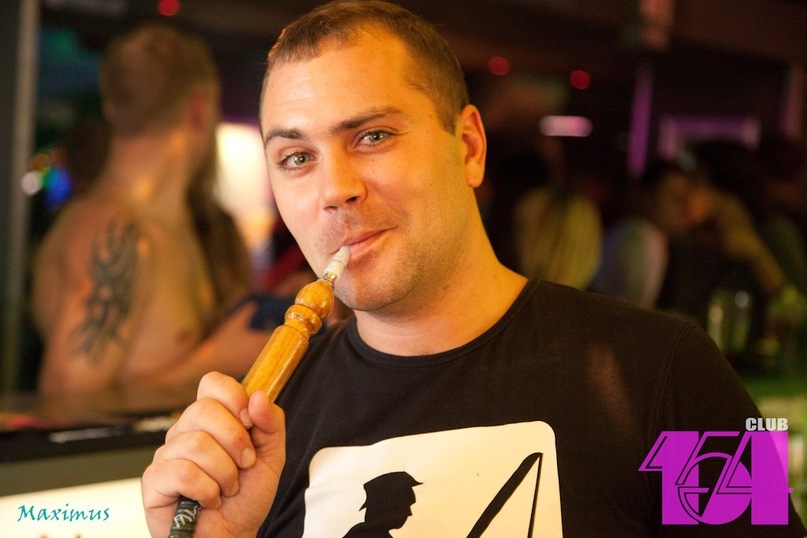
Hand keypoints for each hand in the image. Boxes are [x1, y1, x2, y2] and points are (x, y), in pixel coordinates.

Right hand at [142, 372, 285, 536]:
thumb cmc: (245, 498)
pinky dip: (206, 491)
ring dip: (224, 473)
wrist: (231, 537)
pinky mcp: (154, 480)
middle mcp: (185, 430)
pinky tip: (209, 500)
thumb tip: (259, 395)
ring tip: (227, 488)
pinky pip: (181, 472)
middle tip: (244, 465)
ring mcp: (167, 454)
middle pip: (205, 409)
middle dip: (236, 441)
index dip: (234, 397)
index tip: (250, 422)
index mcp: (212, 419)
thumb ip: (271, 425)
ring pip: (197, 443)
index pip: (212, 383)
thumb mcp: (270, 458)